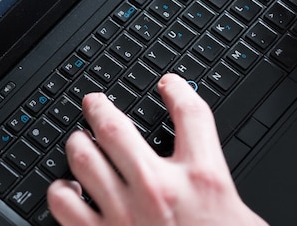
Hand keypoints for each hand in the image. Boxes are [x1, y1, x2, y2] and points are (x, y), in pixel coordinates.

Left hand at [47, 74, 267, 225]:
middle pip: (116, 126)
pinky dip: (60, 191)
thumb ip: (216, 184)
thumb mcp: (235, 212)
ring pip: (83, 157)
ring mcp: (124, 214)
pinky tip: (68, 189)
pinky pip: (64, 204)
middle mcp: (159, 189)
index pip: (190, 112)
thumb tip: (204, 166)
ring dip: (77, 144)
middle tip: (93, 101)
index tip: (168, 84)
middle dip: (99, 106)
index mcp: (202, 179)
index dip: (177, 89)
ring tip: (78, 140)